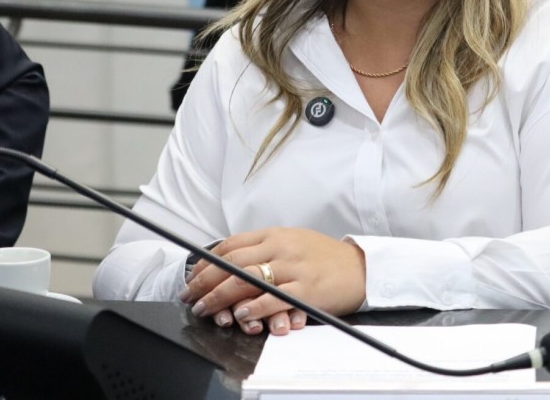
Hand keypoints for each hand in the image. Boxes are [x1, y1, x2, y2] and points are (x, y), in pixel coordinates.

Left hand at [178, 227, 365, 334]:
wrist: (360, 267)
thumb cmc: (324, 256)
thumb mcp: (292, 241)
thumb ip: (264, 247)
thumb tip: (230, 259)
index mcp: (275, 234)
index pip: (231, 245)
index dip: (207, 262)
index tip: (192, 276)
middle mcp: (281, 247)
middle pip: (233, 263)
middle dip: (205, 281)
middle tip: (190, 296)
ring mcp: (294, 268)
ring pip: (247, 279)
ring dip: (220, 296)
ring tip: (205, 308)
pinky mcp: (306, 289)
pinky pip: (274, 298)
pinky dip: (254, 307)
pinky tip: (241, 314)